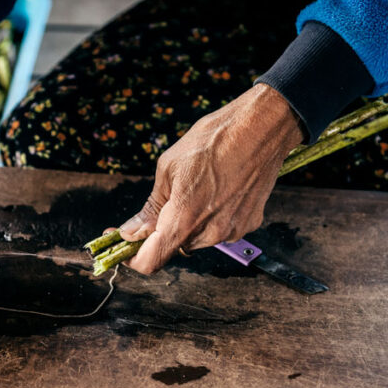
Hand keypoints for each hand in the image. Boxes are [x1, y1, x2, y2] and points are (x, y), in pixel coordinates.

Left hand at [120, 83, 303, 273]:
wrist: (262, 127)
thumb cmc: (215, 139)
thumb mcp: (169, 167)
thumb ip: (150, 208)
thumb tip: (130, 231)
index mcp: (185, 218)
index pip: (152, 261)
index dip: (133, 258)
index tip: (125, 246)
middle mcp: (211, 232)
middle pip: (175, 247)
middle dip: (163, 231)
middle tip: (164, 202)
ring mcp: (233, 230)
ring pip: (197, 239)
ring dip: (190, 223)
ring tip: (198, 187)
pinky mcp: (249, 224)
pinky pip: (220, 229)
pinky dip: (212, 217)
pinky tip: (218, 190)